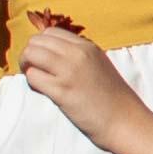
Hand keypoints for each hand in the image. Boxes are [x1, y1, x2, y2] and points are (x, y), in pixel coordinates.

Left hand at [13, 17, 137, 139]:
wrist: (125, 121)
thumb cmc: (112, 98)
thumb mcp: (99, 66)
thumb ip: (78, 56)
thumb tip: (50, 54)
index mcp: (87, 46)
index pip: (50, 32)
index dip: (41, 46)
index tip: (45, 61)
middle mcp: (77, 54)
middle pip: (36, 41)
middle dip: (30, 55)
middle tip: (35, 70)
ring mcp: (69, 71)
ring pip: (31, 54)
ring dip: (27, 66)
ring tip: (37, 80)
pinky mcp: (62, 90)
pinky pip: (33, 77)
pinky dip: (32, 83)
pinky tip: (43, 91)